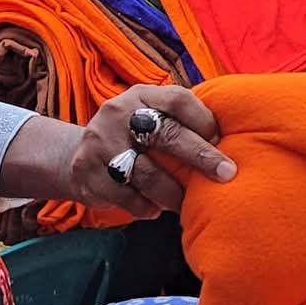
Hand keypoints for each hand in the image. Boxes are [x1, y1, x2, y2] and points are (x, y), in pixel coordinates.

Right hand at [70, 85, 233, 217]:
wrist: (75, 153)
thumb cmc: (132, 136)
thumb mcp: (149, 116)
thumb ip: (180, 122)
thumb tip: (231, 141)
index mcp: (140, 96)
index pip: (177, 100)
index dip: (203, 119)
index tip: (222, 139)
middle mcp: (118, 114)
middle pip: (166, 135)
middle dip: (201, 156)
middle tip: (227, 173)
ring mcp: (100, 143)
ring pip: (147, 173)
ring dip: (173, 192)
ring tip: (186, 203)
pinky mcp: (87, 173)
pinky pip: (126, 197)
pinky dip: (146, 207)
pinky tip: (154, 208)